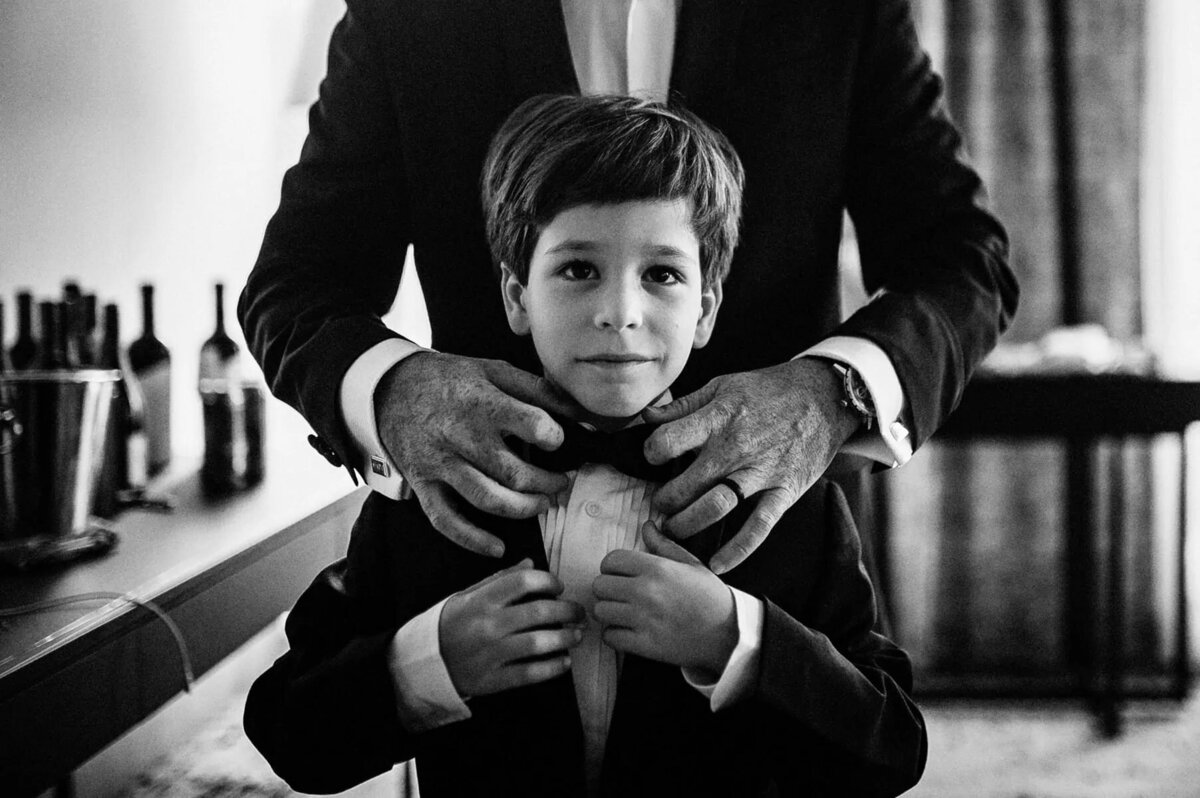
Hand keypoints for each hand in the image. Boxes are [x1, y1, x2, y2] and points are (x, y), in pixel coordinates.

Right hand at [375, 352, 577, 556]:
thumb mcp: (495, 371)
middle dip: (547, 484)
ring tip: (541, 505)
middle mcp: (461, 435)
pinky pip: (446, 520)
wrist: (389, 388)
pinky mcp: (423, 484)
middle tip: (560, 483)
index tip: (558, 442)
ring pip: (487, 499)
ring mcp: (439, 463)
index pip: (533, 426)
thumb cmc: (452, 380)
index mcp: (482, 402)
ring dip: (522, 509)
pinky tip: (498, 547)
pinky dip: (473, 539)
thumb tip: (585, 412)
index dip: (555, 438)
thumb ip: (540, 391)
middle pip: (514, 472)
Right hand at [439, 558, 584, 697]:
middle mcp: (488, 625)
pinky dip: (552, 668)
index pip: (523, 581)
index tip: (558, 587)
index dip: (548, 581)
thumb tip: (530, 564)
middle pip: (539, 612)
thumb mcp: (468, 595)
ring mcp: (490, 654)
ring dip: (565, 638)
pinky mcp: (493, 680)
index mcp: (481, 600)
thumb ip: (500, 579)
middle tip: (578, 612)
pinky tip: (564, 661)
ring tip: (577, 635)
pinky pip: (530, 673)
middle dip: (567, 610)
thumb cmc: (451, 624)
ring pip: (538, 643)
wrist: (424, 663)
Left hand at [592, 521, 736, 673]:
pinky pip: (609, 636)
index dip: (612, 567)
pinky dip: (614, 635)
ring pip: (600, 611)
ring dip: (608, 612)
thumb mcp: (691, 564)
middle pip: (599, 585)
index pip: (610, 560)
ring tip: (623, 613)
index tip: (621, 575)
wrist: (729, 633)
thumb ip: (664, 544)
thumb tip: (647, 526)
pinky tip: (628, 631)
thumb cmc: (710, 596)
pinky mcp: (643, 645)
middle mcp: (645, 591)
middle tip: (621, 595)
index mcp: (656, 568)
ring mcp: (642, 619)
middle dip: (608, 589)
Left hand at [642, 358, 859, 573]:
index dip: (652, 452)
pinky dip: (737, 549)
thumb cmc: (769, 390)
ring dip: (687, 524)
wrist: (824, 396)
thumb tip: (646, 417)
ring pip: (715, 507)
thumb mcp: (723, 386)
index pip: (667, 441)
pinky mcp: (783, 490)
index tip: (653, 458)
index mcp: (718, 418)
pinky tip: (716, 565)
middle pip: (686, 484)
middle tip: (660, 506)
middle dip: (664, 500)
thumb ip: (683, 405)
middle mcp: (736, 447)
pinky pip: (759, 526)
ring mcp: (761, 472)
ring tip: (673, 528)